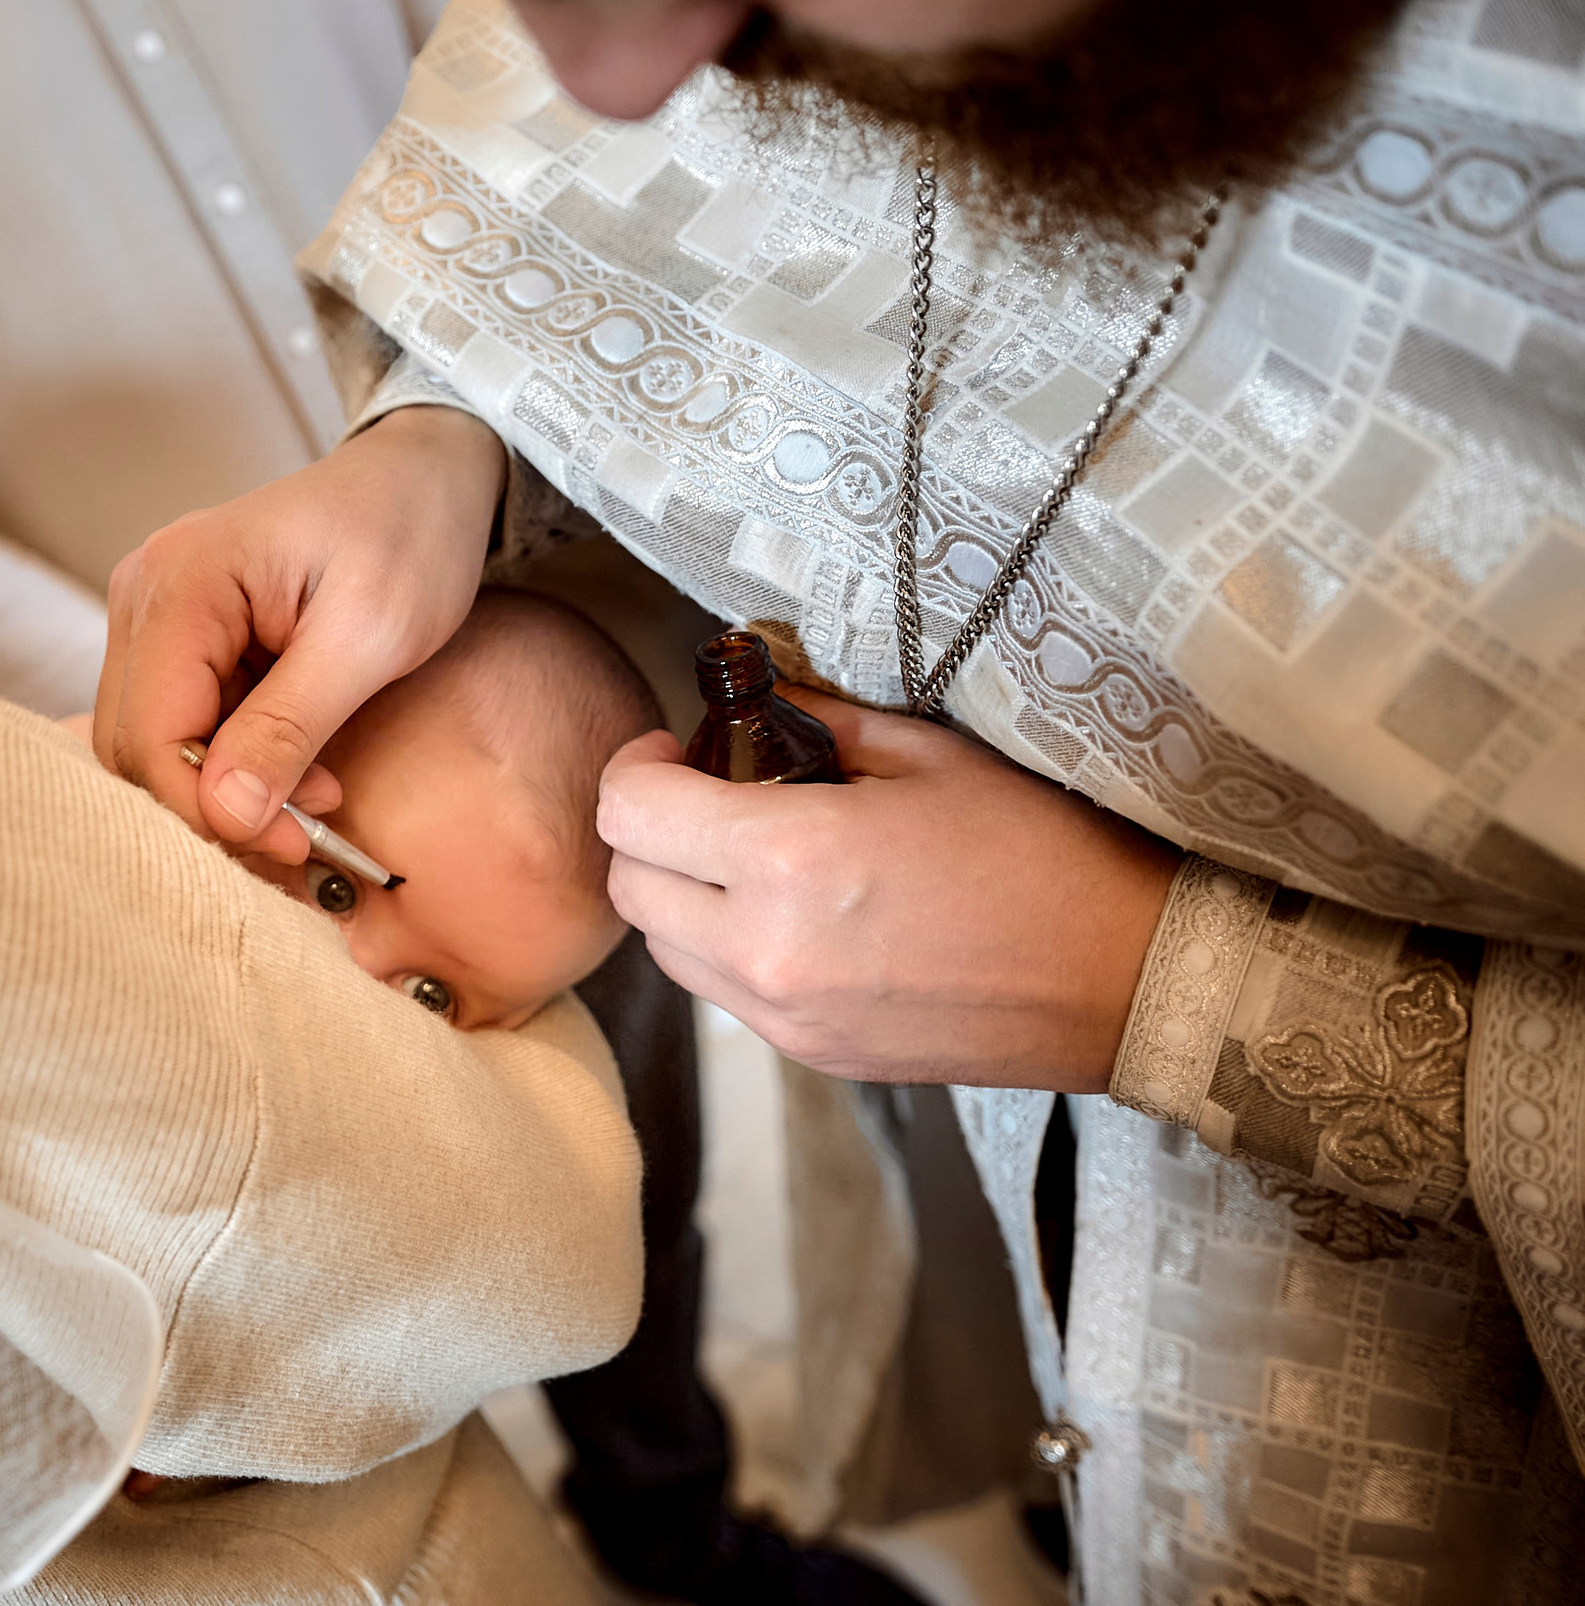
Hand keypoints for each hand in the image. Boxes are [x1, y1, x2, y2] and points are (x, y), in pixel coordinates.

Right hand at [93, 405, 506, 859]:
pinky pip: (180, 724)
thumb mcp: (369, 636)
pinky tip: (302, 774)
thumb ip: (291, 723)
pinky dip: (232, 766)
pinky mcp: (178, 636)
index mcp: (182, 580)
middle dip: (215, 810)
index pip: (151, 731)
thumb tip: (226, 812)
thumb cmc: (408, 533)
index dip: (209, 808)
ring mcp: (154, 613)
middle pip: (136, 746)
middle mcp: (144, 593)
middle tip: (309, 841)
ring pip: (152, 745)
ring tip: (316, 805)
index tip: (296, 846)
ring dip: (225, 794)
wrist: (424, 478)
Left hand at [599, 690, 1180, 1091]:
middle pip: (630, 886)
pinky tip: (790, 913)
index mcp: (788, 860)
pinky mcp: (814, 1055)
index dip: (636, 767)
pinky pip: (722, 995)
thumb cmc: (1042, 852)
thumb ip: (820, 724)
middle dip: (648, 830)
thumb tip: (757, 704)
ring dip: (679, 895)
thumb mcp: (928, 755)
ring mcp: (786, 1016)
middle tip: (702, 795)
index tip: (672, 750)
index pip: (630, 812)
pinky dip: (725, 948)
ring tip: (744, 856)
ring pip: (664, 950)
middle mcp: (766, 949)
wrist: (1129, 980)